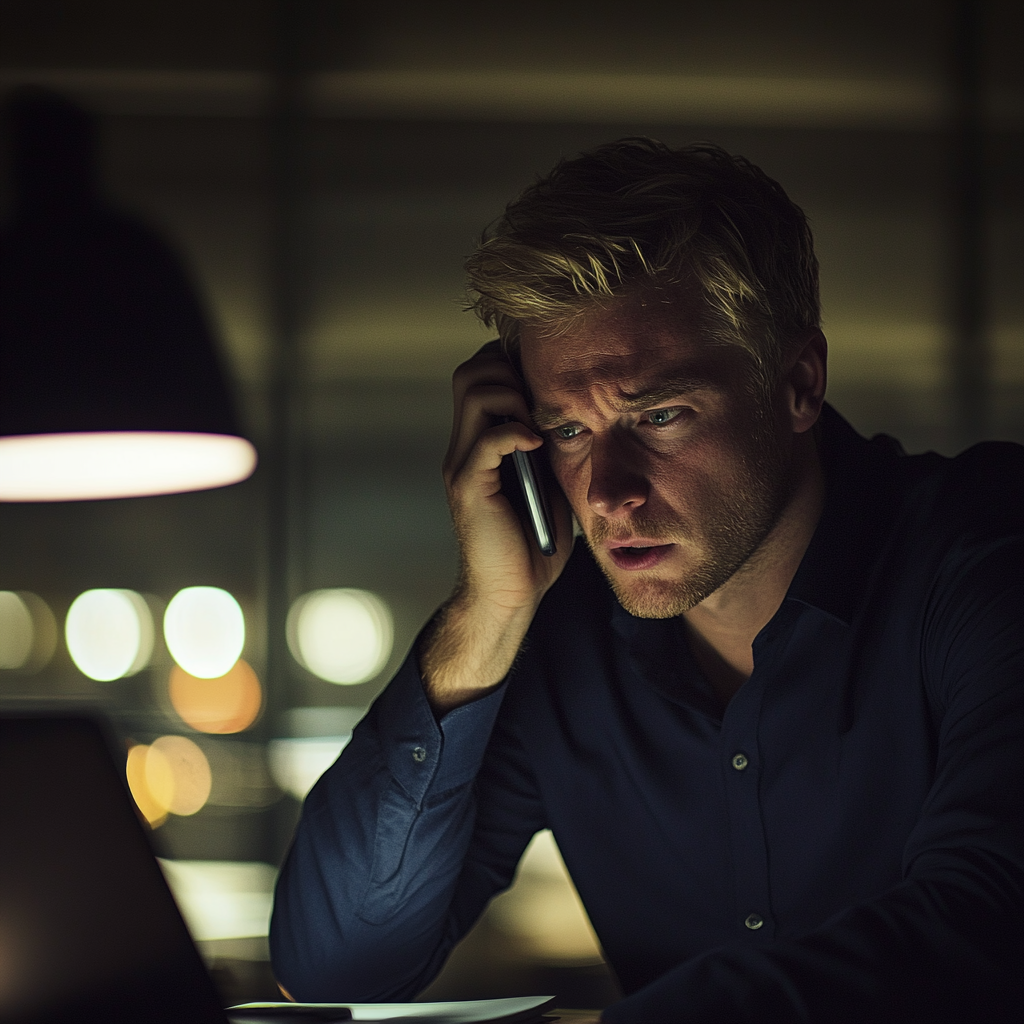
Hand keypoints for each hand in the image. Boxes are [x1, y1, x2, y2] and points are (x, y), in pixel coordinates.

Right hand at [419, 341, 572, 711]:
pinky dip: (515, 434)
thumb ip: (551, 448)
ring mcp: (463, 464)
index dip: (513, 366)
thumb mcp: (550, 484)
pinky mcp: (470, 487)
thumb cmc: (535, 544)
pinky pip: (488, 440)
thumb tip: (581, 416)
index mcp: (481, 442)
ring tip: (539, 425)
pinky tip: (537, 447)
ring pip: (474, 392)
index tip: (550, 387)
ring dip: (514, 396)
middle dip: (511, 371)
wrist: (513, 594)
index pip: (482, 372)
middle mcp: (464, 447)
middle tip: (542, 403)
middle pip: (471, 371)